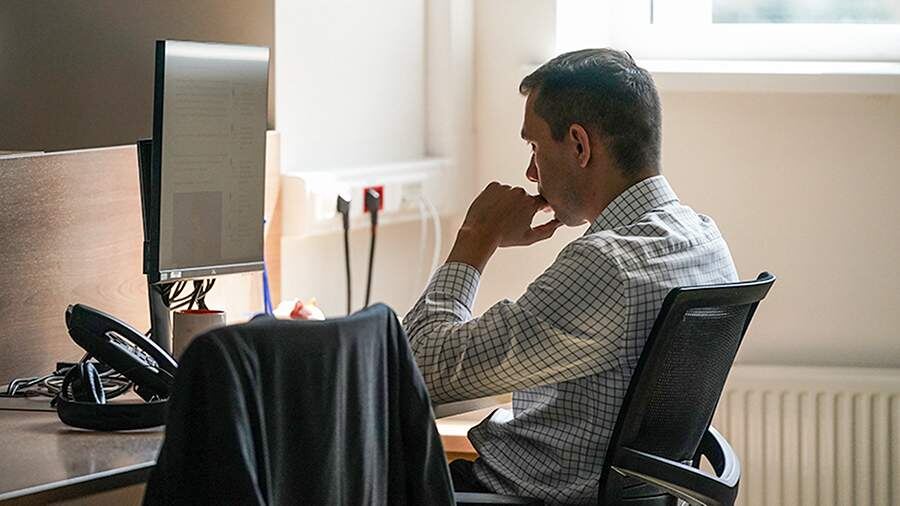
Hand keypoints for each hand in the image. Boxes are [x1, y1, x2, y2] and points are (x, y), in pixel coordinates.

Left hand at [447, 182, 562, 271]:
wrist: (479, 233)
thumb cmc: (505, 238)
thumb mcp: (529, 238)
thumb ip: (548, 230)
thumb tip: (559, 223)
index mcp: (531, 203)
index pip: (543, 201)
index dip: (542, 207)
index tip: (540, 212)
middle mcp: (520, 192)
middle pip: (525, 197)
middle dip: (521, 207)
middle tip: (512, 221)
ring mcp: (505, 187)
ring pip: (511, 193)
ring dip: (508, 202)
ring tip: (500, 216)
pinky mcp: (493, 186)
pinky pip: (499, 190)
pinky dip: (497, 197)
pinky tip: (492, 210)